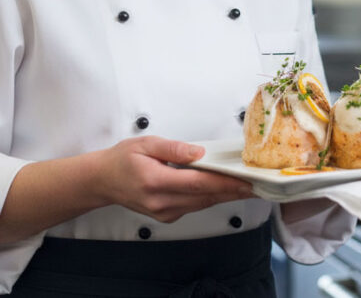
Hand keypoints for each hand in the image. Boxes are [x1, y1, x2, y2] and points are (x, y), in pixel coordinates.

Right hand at [95, 136, 253, 222]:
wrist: (103, 181)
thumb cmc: (122, 160)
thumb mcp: (146, 143)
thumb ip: (173, 148)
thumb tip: (198, 152)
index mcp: (155, 181)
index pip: (198, 184)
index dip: (225, 183)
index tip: (245, 181)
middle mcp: (161, 202)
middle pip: (205, 198)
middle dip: (233, 191)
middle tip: (257, 184)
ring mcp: (164, 212)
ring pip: (202, 204)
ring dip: (225, 195)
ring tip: (247, 185)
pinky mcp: (167, 216)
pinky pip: (194, 206)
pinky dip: (210, 197)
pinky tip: (223, 188)